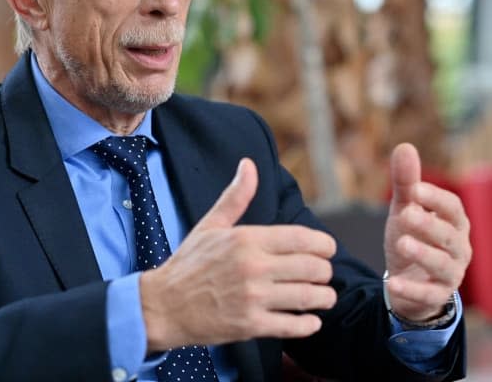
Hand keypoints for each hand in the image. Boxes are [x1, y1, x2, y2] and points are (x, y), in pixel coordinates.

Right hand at [140, 158, 337, 351]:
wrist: (162, 306)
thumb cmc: (188, 264)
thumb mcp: (211, 225)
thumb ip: (236, 196)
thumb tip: (249, 165)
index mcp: (247, 239)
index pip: (303, 239)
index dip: (324, 245)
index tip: (328, 249)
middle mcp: (253, 267)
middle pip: (312, 268)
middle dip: (325, 272)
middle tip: (324, 274)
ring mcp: (253, 298)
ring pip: (308, 297)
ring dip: (324, 297)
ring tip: (325, 297)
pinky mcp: (250, 325)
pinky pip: (293, 326)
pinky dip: (309, 324)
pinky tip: (310, 320)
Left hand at [383, 144, 471, 321]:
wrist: (410, 279)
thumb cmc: (413, 236)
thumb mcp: (405, 209)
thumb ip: (406, 182)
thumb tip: (405, 146)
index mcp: (454, 222)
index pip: (452, 207)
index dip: (435, 198)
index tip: (414, 189)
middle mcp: (459, 247)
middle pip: (449, 235)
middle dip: (429, 224)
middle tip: (406, 214)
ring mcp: (451, 273)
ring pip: (443, 265)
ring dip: (423, 254)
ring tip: (402, 244)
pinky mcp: (437, 296)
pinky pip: (429, 294)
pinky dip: (412, 289)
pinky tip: (393, 283)